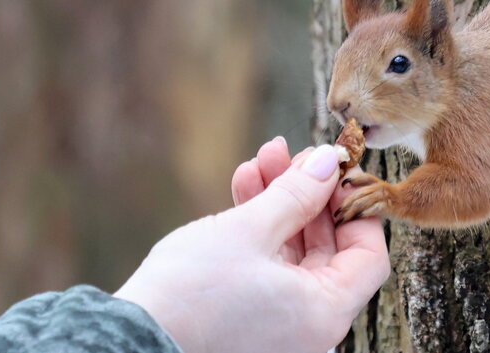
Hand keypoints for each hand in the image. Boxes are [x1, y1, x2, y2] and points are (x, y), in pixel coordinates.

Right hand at [115, 137, 389, 352]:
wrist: (121, 343)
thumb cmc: (189, 293)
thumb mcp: (250, 229)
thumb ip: (298, 193)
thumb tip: (330, 162)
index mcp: (325, 315)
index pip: (368, 255)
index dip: (354, 206)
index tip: (333, 170)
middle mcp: (311, 332)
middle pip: (329, 251)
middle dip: (307, 195)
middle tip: (289, 155)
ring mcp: (280, 333)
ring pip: (295, 257)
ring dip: (279, 205)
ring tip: (258, 161)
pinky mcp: (249, 328)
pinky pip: (270, 274)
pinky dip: (260, 235)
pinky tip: (241, 190)